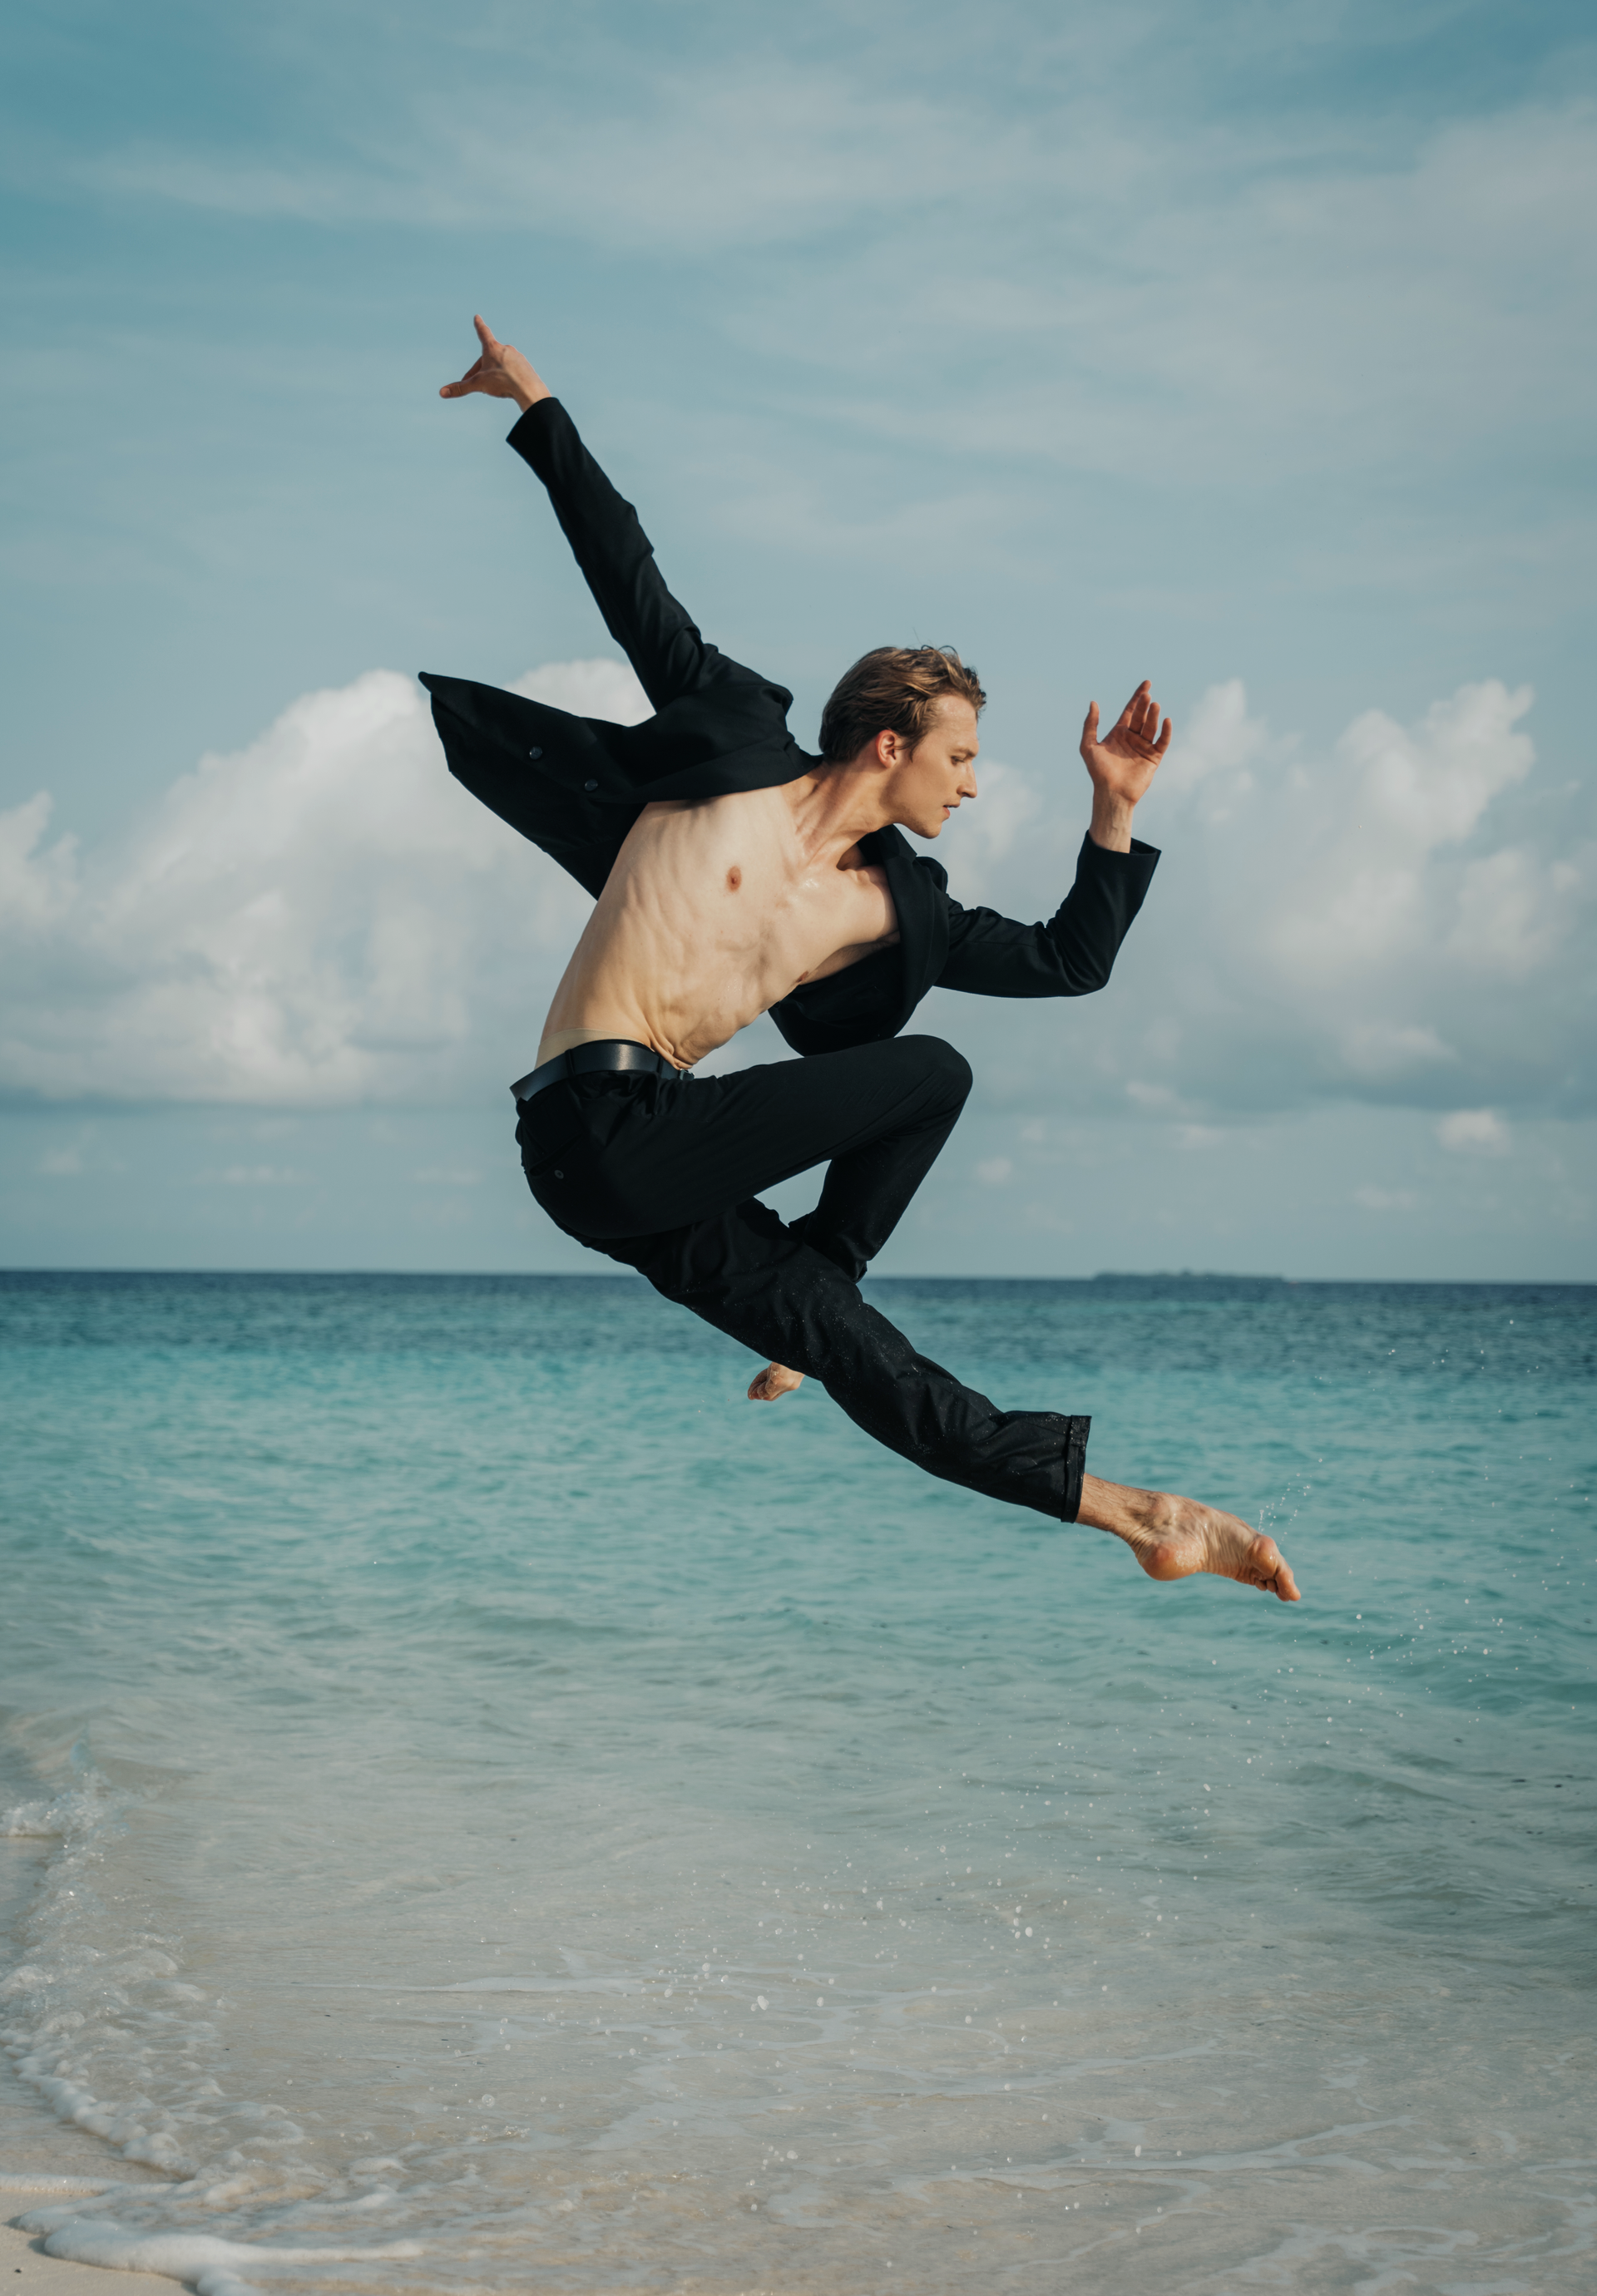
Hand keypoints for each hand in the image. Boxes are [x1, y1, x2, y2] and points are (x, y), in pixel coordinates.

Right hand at [439, 316, 550, 412]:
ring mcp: (517, 357)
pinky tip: (509, 387)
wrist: (529, 389)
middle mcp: (506, 349)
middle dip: (480, 369)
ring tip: (494, 386)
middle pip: (488, 357)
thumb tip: (442, 393)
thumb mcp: (479, 384)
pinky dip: (507, 377)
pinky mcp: (526, 367)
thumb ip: (461, 388)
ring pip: (501, 364)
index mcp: (492, 348)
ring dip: (494, 373)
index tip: (477, 317)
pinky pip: (513, 370)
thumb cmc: (503, 382)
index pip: (483, 333)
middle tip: (473, 383)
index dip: (479, 325)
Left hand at [1079, 679, 1171, 850]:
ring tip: (1155, 705)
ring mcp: (1144, 747)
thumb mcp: (1088, 746)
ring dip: (1153, 716)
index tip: (1147, 683)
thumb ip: (1090, 725)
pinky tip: (1166, 721)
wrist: (1111, 793)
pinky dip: (1165, 732)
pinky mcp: (1153, 757)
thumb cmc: (1098, 772)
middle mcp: (1133, 738)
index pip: (1131, 710)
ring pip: (1151, 727)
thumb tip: (1093, 703)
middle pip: (1141, 716)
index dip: (1138, 696)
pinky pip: (1162, 742)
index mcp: (1119, 733)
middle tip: (1148, 697)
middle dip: (1145, 705)